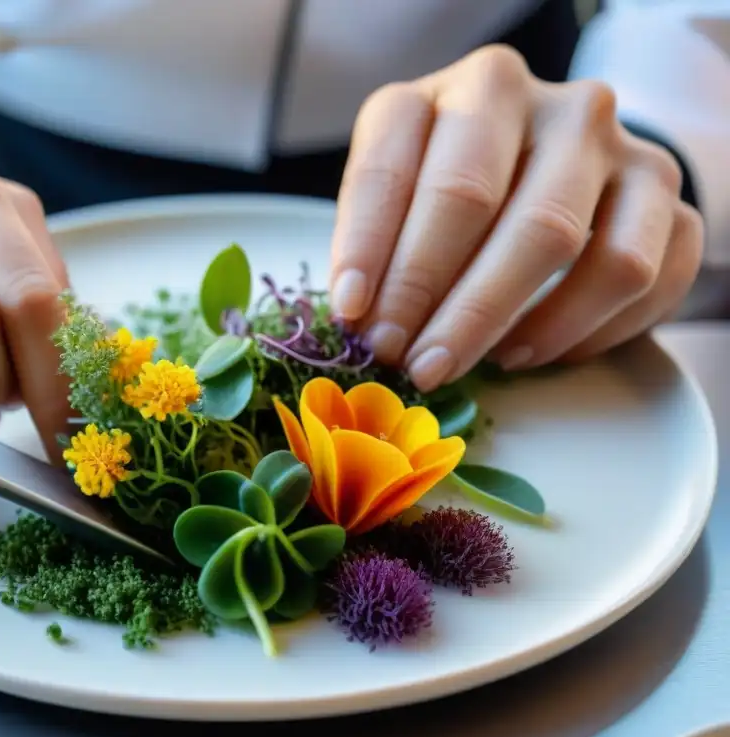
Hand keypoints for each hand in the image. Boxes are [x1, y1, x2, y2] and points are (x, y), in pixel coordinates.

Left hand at [330, 44, 702, 390]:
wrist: (573, 163)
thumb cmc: (471, 181)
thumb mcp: (411, 184)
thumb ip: (380, 236)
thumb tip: (360, 316)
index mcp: (470, 88)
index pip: (397, 165)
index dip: (367, 247)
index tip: (352, 314)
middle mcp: (551, 104)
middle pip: (473, 199)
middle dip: (422, 290)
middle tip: (397, 355)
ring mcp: (619, 147)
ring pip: (556, 238)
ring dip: (492, 319)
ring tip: (452, 363)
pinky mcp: (669, 199)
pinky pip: (638, 276)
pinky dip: (576, 331)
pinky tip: (526, 354)